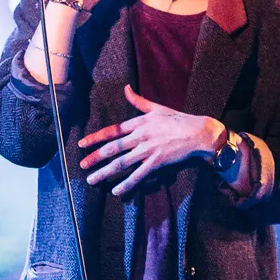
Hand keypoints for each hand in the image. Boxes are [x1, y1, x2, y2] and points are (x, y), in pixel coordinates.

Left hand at [78, 85, 221, 195]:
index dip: (95, 138)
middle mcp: (140, 136)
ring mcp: (148, 150)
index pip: (112, 131)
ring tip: (92, 180)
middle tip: (82, 165)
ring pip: (121, 162)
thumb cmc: (178, 119)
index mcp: (138, 123)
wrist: (198, 132)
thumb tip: (126, 88)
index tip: (81, 144)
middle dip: (95, 157)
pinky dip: (127, 183)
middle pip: (112, 148)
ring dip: (105, 172)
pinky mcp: (157, 162)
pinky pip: (139, 175)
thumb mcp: (157, 107)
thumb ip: (138, 101)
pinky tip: (116, 191)